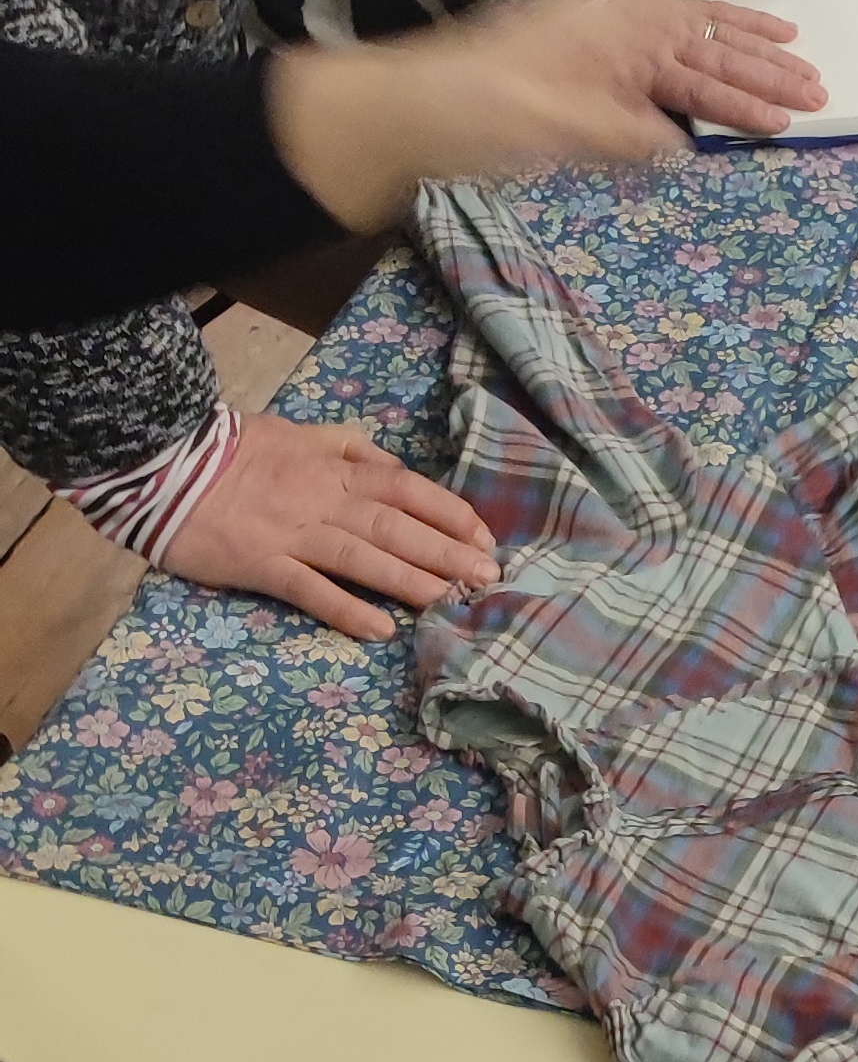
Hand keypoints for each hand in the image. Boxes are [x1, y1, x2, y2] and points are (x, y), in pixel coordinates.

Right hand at [163, 409, 499, 641]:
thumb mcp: (298, 433)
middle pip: (395, 526)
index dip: (448, 512)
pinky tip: (380, 629)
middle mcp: (323, 500)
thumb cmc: (232, 449)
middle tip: (488, 577)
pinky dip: (346, 609)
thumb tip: (394, 467)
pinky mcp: (260, 565)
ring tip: (452, 602)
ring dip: (410, 581)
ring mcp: (292, 534)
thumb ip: (347, 448)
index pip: (406, 488)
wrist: (164, 463)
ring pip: (362, 557)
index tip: (484, 537)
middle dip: (446, 552)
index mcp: (334, 466)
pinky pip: (309, 590)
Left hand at [266, 0, 828, 210]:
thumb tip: (671, 142)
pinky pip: (662, 95)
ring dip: (744, 85)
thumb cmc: (461, 106)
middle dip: (764, 58)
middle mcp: (614, 28)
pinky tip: (736, 122)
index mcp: (608, 16)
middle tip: (821, 82)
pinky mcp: (590, 93)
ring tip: (801, 104)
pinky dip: (705, 107)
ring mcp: (603, 61)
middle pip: (704, 35)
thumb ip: (609, 131)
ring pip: (690, 68)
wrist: (404, 116)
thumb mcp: (538, 121)